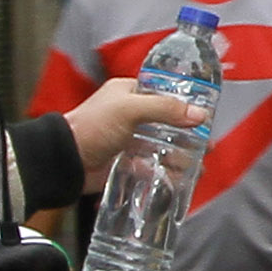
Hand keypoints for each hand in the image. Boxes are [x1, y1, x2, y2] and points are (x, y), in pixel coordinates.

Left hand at [63, 81, 198, 180]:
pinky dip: (165, 172)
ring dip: (180, 155)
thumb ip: (164, 109)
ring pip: (161, 146)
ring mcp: (127, 139)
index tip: (204, 116)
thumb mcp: (129, 109)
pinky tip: (180, 178)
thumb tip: (198, 115)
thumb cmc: (91, 127)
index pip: (163, 94)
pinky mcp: (125, 161)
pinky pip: (151, 166)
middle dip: (188, 134)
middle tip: (206, 144)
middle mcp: (129, 114)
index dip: (185, 104)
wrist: (65, 161)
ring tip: (198, 165)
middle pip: (166, 122)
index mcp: (128, 92)